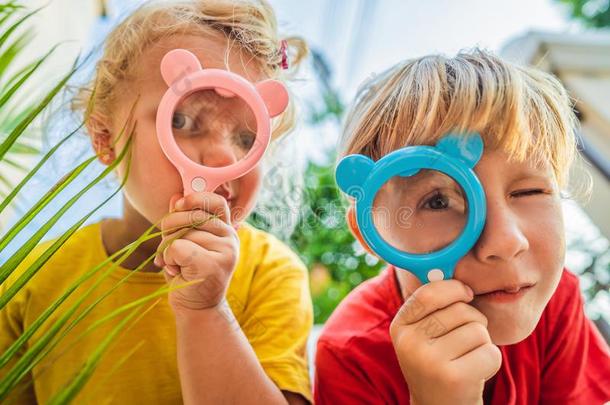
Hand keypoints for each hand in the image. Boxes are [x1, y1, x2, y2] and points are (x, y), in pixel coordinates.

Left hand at [155, 192, 238, 312]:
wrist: (197, 308)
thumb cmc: (189, 274)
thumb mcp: (185, 243)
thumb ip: (182, 220)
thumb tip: (176, 196)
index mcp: (226, 229)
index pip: (216, 201)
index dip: (196, 198)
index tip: (179, 205)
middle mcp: (230, 238)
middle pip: (191, 216)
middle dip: (169, 227)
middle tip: (167, 246)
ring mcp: (226, 251)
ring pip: (182, 235)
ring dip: (168, 250)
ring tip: (176, 265)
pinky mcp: (214, 265)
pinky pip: (178, 248)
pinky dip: (169, 260)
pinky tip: (177, 271)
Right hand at [389, 279, 501, 404]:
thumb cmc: (439, 362)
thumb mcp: (424, 333)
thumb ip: (433, 305)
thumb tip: (451, 262)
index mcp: (400, 327)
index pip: (428, 293)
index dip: (453, 289)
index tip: (466, 294)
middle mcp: (409, 344)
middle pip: (460, 310)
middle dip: (473, 320)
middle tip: (464, 340)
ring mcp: (429, 362)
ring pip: (477, 329)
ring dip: (482, 342)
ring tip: (467, 358)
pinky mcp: (453, 378)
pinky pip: (490, 351)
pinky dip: (490, 361)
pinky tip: (475, 372)